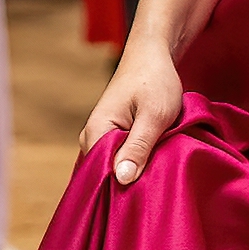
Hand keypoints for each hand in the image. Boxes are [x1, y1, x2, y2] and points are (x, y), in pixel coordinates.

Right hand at [79, 38, 183, 184]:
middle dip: (131, 183)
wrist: (152, 55)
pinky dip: (137, 164)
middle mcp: (91, 138)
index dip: (124, 189)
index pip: (102, 176)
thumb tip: (121, 179)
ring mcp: (100, 138)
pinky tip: (152, 166)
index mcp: (95, 132)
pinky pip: (120, 160)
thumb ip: (138, 146)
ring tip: (156, 176)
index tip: (146, 194)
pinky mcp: (111, 137)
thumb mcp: (154, 115)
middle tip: (157, 186)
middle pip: (107, 175)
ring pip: (115, 168)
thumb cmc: (155, 80)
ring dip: (136, 173)